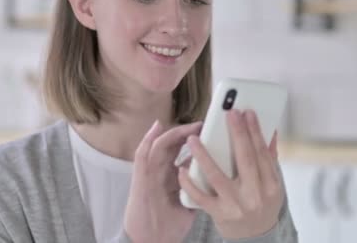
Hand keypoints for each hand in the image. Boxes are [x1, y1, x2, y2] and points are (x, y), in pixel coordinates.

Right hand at [123, 120, 201, 242]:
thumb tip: (217, 181)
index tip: (210, 134)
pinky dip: (148, 139)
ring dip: (174, 133)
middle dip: (187, 132)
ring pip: (160, 145)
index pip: (182, 153)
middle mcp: (159, 172)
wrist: (151, 241)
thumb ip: (198, 190)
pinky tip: (157, 127)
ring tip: (189, 126)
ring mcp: (149, 173)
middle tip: (203, 125)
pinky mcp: (140, 177)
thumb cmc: (168, 226)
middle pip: (172, 145)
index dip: (194, 142)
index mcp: (170, 177)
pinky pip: (142, 154)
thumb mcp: (188, 204)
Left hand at [178, 110, 283, 239]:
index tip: (247, 113)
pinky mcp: (218, 213)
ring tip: (193, 139)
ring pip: (217, 175)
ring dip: (203, 155)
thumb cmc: (262, 206)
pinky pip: (200, 195)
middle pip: (245, 158)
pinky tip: (182, 168)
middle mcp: (254, 194)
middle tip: (228, 113)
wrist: (255, 238)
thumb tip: (270, 132)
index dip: (255, 131)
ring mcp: (235, 204)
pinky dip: (189, 182)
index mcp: (270, 185)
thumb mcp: (273, 186)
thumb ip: (270, 160)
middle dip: (237, 133)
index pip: (262, 153)